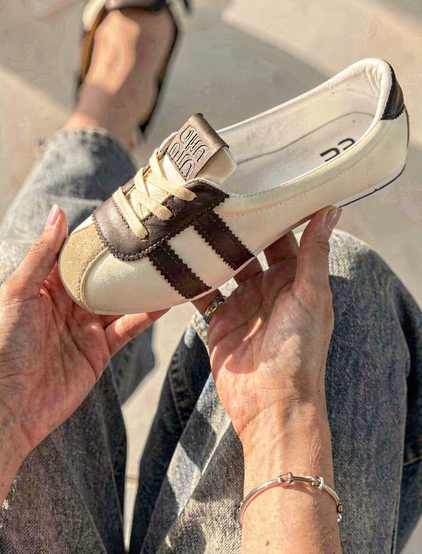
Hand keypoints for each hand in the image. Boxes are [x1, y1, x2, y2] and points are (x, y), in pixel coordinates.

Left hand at [0, 205, 166, 467]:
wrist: (9, 408)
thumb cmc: (3, 346)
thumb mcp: (18, 292)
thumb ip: (42, 254)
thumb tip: (57, 212)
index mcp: (44, 286)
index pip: (75, 256)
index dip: (96, 239)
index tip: (121, 218)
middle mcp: (67, 304)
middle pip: (102, 277)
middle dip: (124, 261)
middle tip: (152, 238)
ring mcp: (85, 328)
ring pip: (119, 300)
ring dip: (140, 286)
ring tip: (166, 264)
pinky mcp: (99, 351)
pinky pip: (127, 328)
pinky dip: (146, 315)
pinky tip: (165, 300)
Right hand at [194, 206, 341, 445]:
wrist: (270, 406)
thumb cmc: (299, 353)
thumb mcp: (311, 297)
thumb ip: (314, 253)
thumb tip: (331, 209)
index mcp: (295, 280)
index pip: (283, 237)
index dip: (272, 213)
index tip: (258, 183)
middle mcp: (267, 288)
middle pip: (249, 248)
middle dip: (236, 227)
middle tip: (216, 196)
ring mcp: (241, 304)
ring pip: (223, 266)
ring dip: (211, 249)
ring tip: (192, 219)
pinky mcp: (217, 322)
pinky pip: (201, 293)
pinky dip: (189, 277)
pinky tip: (175, 257)